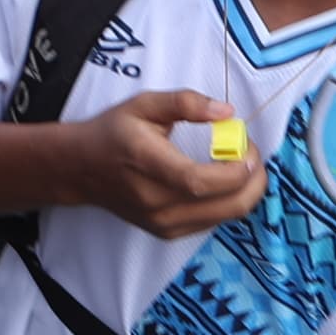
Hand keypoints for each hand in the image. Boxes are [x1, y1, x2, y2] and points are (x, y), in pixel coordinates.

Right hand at [61, 88, 266, 236]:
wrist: (81, 169)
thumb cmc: (113, 133)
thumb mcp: (144, 105)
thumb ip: (185, 102)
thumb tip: (226, 112)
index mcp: (148, 165)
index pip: (200, 181)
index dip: (235, 169)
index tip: (247, 147)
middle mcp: (155, 202)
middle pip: (226, 204)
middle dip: (254, 181)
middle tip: (252, 155)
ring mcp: (162, 222)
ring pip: (227, 215)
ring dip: (246, 190)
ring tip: (238, 164)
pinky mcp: (168, 232)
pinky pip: (214, 220)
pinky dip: (228, 201)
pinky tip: (221, 180)